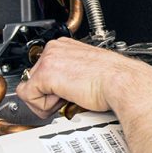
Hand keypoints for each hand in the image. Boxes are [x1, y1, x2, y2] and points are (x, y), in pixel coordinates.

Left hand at [16, 37, 151, 118]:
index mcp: (65, 45)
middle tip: (70, 97)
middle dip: (47, 95)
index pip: (41, 70)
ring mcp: (49, 59)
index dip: (51, 88)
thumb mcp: (88, 70)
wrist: (122, 82)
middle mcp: (54, 48)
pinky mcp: (46, 74)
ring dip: (47, 101)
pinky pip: (29, 97)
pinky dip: (44, 106)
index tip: (67, 92)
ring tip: (70, 98)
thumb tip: (63, 87)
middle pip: (33, 79)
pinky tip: (66, 100)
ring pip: (30, 89)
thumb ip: (71, 73)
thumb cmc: (114, 79)